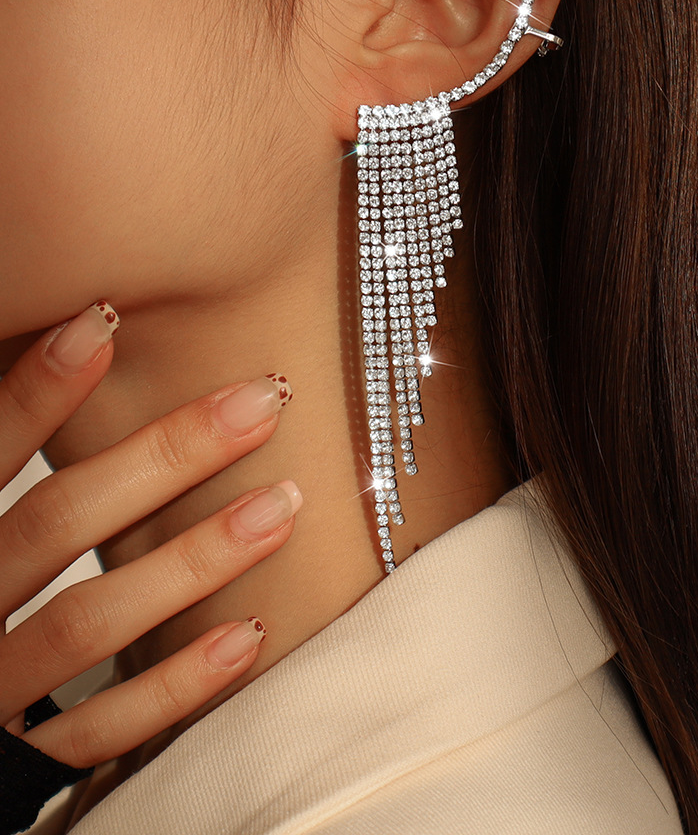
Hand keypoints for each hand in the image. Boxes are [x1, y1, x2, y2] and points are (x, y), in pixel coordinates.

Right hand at [0, 302, 298, 770]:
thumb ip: (14, 484)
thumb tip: (82, 350)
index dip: (37, 392)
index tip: (106, 318)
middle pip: (56, 523)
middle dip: (164, 457)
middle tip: (262, 401)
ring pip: (89, 621)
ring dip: (193, 561)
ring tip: (283, 505)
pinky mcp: (14, 766)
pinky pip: (98, 730)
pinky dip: (174, 684)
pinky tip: (250, 636)